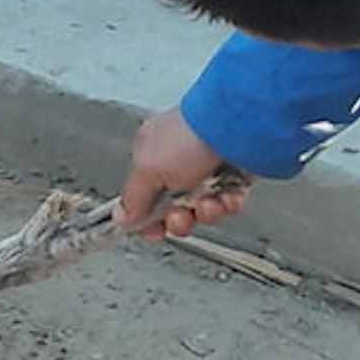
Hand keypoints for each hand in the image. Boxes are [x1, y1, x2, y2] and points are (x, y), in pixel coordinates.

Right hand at [117, 105, 248, 235]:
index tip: (154, 231)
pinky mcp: (236, 171)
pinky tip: (228, 195)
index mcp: (152, 152)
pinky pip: (228, 199)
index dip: (150, 218)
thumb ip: (132, 198)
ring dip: (206, 212)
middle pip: (175, 206)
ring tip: (209, 203)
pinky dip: (229, 202)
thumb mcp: (148, 169)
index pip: (145, 194)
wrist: (237, 127)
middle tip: (182, 216)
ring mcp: (209, 165)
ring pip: (204, 206)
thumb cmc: (190, 136)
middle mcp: (180, 158)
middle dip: (179, 219)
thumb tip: (121, 216)